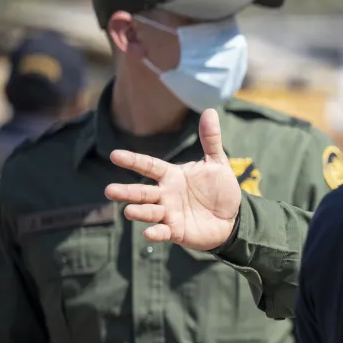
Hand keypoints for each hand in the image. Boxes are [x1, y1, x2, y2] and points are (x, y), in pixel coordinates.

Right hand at [105, 109, 240, 250]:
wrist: (233, 218)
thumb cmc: (220, 189)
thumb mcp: (217, 163)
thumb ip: (211, 140)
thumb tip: (210, 110)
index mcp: (172, 175)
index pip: (149, 166)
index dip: (133, 161)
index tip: (115, 155)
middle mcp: (166, 194)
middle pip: (142, 192)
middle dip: (126, 192)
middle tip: (109, 191)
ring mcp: (169, 213)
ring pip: (149, 212)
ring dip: (139, 212)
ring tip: (128, 211)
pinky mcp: (176, 231)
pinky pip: (163, 232)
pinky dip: (156, 232)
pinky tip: (149, 233)